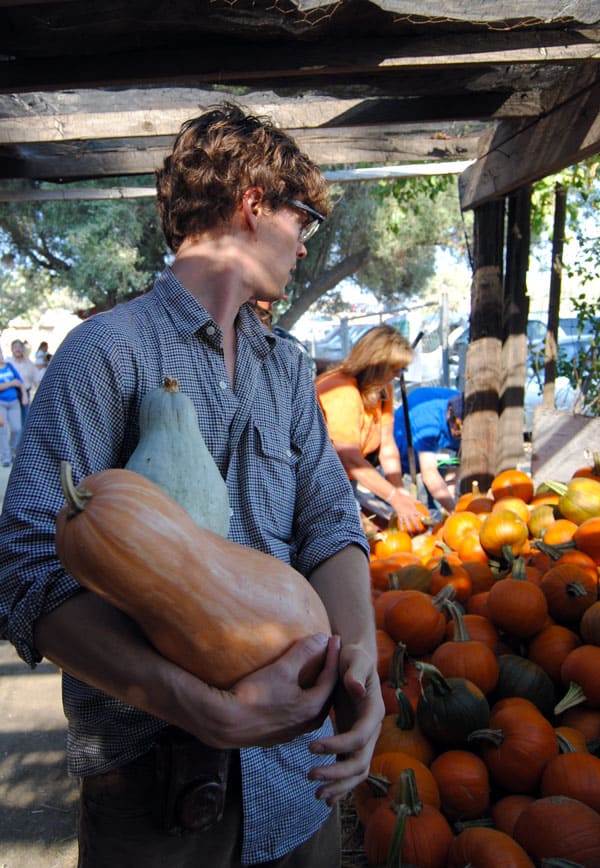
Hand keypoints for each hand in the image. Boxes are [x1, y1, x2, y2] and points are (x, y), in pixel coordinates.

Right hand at [183, 633, 340, 748]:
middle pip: (326, 696)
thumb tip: (321, 637)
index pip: (331, 678)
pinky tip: (293, 694)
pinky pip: (298, 715)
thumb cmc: (254, 695)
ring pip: (312, 708)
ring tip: (316, 674)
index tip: (335, 638)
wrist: (224, 722)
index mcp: (312, 708)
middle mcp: (305, 724)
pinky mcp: (276, 735)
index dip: (333, 656)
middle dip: (330, 675)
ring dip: (317, 690)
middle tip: (330, 656)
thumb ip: (304, 652)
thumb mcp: (282, 669)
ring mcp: (290, 732)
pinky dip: (302, 700)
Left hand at [307, 642, 384, 805]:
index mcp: (374, 710)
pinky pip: (349, 768)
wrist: (352, 660)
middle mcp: (372, 729)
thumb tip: (356, 688)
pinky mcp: (352, 742)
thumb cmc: (352, 656)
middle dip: (338, 773)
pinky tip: (325, 796)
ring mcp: (363, 738)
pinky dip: (339, 784)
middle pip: (360, 761)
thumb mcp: (353, 657)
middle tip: (310, 775)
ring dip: (339, 785)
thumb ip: (355, 672)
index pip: (360, 736)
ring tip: (317, 794)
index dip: (338, 744)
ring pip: (357, 771)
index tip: (312, 747)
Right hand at [388, 488, 422, 532]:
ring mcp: (404, 515)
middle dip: (418, 527)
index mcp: (413, 509)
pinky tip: (402, 532)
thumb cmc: (404, 498)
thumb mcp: (411, 499)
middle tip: (420, 532)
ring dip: (410, 530)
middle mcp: (409, 513)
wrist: (395, 498)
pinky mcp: (399, 516)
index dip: (424, 519)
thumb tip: (420, 502)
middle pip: (414, 522)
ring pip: (407, 524)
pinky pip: (401, 523)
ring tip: (412, 535)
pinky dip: (401, 527)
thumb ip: (416, 502)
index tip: (427, 523)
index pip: (420, 515)